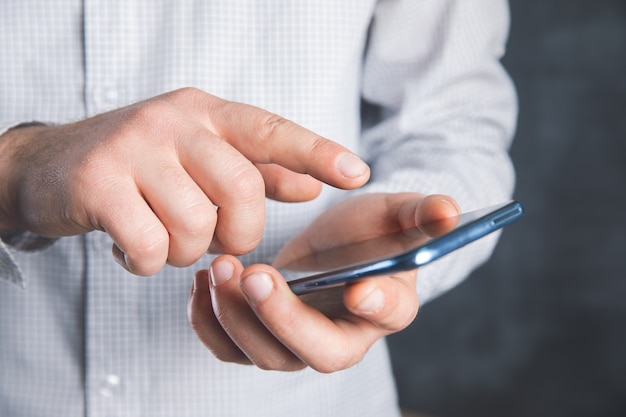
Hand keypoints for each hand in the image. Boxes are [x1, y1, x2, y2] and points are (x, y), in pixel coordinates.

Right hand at [0, 88, 369, 274]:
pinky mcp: (97, 182)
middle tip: (214, 237)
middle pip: (241, 190)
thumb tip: (312, 186)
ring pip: (195, 225)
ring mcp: (133, 148)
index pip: (270, 130)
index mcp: (205, 113)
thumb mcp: (200, 157)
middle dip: (237, 233)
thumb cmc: (140, 164)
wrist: (49, 165)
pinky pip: (148, 245)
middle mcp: (173, 121)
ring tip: (162, 235)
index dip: (318, 152)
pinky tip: (131, 246)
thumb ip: (258, 171)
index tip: (359, 174)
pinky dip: (146, 261)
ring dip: (184, 250)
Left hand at [187, 193, 459, 371]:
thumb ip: (422, 212)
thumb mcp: (397, 212)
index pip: (388, 315)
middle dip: (282, 318)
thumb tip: (451, 211)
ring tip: (219, 268)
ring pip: (264, 353)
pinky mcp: (262, 336)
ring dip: (236, 317)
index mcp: (386, 305)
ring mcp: (299, 342)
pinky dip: (208, 322)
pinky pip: (230, 347)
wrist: (337, 244)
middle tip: (256, 276)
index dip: (377, 304)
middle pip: (315, 351)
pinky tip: (202, 281)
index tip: (360, 285)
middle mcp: (343, 336)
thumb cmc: (372, 230)